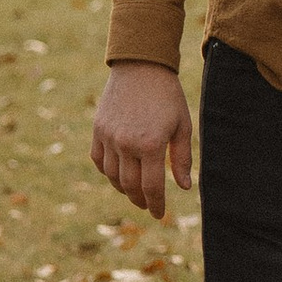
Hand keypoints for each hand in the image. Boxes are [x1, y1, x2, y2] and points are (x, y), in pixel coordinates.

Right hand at [92, 64, 192, 219]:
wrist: (141, 67)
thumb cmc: (167, 96)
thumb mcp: (182, 126)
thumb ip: (182, 159)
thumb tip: (184, 187)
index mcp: (150, 145)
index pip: (151, 187)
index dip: (156, 205)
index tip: (159, 214)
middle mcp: (125, 144)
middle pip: (130, 186)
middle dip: (140, 200)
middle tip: (148, 205)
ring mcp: (108, 137)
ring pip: (112, 176)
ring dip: (124, 188)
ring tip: (135, 191)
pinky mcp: (97, 130)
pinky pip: (98, 160)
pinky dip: (108, 172)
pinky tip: (119, 174)